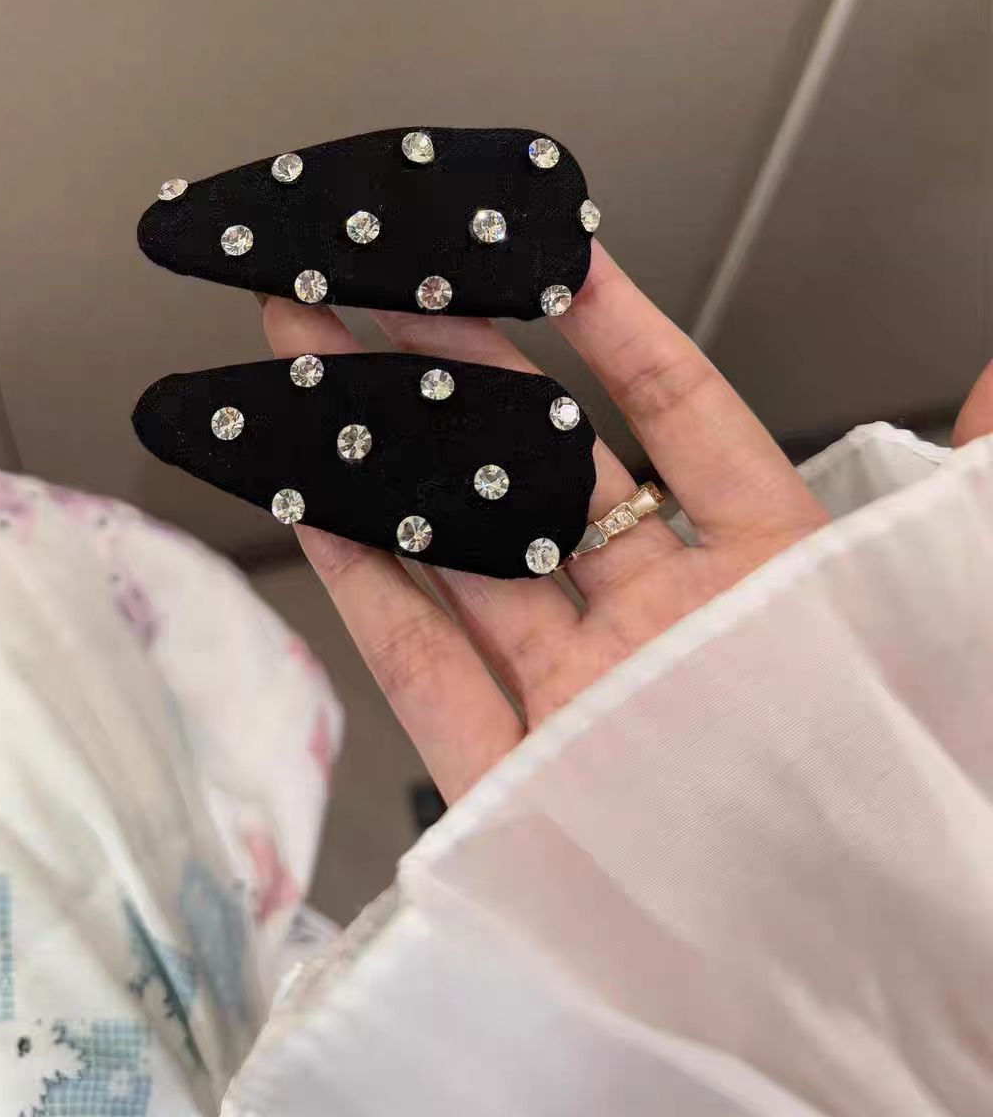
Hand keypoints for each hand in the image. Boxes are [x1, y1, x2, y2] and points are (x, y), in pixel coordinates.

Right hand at [261, 244, 986, 801]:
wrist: (844, 985)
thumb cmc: (897, 792)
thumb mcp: (934, 613)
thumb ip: (970, 483)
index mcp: (764, 575)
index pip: (681, 419)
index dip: (615, 329)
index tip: (553, 254)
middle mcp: (654, 621)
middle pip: (532, 466)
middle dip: (450, 367)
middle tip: (381, 285)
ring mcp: (570, 692)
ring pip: (458, 548)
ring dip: (381, 452)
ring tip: (315, 363)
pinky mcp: (504, 771)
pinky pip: (420, 664)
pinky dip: (363, 583)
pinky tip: (311, 499)